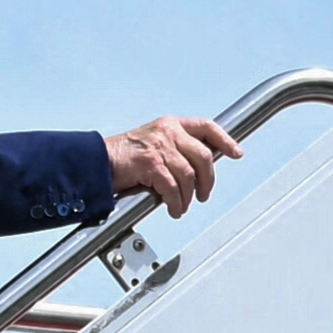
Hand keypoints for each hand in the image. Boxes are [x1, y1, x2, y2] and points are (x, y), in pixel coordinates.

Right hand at [107, 116, 239, 214]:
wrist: (95, 161)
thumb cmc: (122, 156)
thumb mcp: (153, 143)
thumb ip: (176, 149)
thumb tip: (199, 169)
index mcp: (170, 125)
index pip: (206, 127)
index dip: (225, 140)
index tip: (236, 152)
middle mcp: (167, 132)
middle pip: (204, 156)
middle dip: (208, 180)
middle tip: (203, 194)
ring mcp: (159, 147)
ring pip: (189, 175)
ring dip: (188, 195)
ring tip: (182, 205)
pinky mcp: (151, 164)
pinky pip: (173, 188)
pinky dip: (175, 202)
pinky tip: (173, 208)